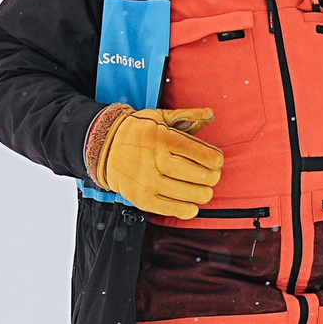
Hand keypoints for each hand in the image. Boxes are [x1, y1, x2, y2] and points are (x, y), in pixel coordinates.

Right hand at [90, 107, 222, 219]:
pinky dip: (184, 210)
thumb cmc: (137, 131)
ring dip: (202, 194)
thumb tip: (211, 113)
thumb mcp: (160, 117)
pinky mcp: (141, 198)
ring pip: (186, 193)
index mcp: (162, 137)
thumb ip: (188, 116)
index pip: (198, 152)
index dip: (214, 159)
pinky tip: (192, 206)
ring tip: (204, 191)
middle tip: (213, 176)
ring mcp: (147, 180)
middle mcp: (155, 159)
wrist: (104, 147)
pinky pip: (168, 208)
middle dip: (211, 177)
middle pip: (195, 174)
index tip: (217, 161)